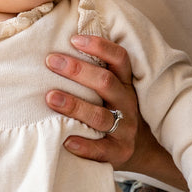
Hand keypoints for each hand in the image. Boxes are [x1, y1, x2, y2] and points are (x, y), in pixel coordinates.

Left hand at [45, 34, 148, 168]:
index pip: (119, 59)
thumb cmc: (113, 112)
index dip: (100, 47)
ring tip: (50, 97)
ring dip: (75, 105)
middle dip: (78, 70)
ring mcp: (125, 129)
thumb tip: (57, 50)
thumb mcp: (112, 91)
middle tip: (51, 61)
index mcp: (125, 85)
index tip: (74, 39)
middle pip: (106, 83)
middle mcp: (127, 104)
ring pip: (100, 115)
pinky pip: (101, 149)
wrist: (140, 150)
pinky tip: (66, 140)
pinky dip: (84, 145)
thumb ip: (94, 74)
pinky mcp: (119, 152)